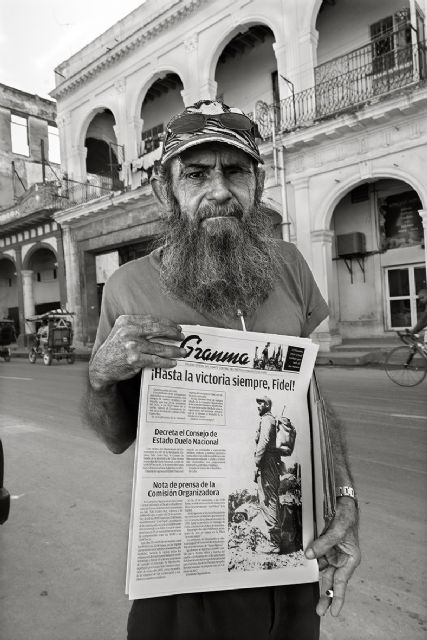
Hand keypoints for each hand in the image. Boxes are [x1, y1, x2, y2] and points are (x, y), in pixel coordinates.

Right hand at [89, 315, 185, 391]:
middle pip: (157, 330)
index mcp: (126, 321)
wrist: (102, 366)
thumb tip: (163, 326)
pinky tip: (173, 362)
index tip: (177, 327)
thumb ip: (137, 326)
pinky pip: (155, 360)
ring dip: (174, 350)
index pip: (152, 319)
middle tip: (182, 337)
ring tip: (182, 352)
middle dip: (173, 334)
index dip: (167, 323)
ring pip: (159, 347)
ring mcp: (131, 346)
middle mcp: (128, 331)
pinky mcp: (134, 359)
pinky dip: (166, 362)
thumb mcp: (121, 331)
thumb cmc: (115, 348)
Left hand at [305, 497, 360, 616]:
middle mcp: (341, 559)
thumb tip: (309, 555)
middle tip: (319, 612)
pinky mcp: (324, 547)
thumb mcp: (337, 530)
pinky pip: (317, 558)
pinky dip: (312, 564)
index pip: (342, 582)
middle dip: (326, 596)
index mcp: (350, 558)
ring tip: (316, 602)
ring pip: (323, 571)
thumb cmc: (346, 516)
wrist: (342, 502)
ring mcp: (332, 553)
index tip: (334, 613)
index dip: (338, 598)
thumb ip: (324, 544)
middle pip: (332, 581)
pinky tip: (307, 570)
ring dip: (318, 583)